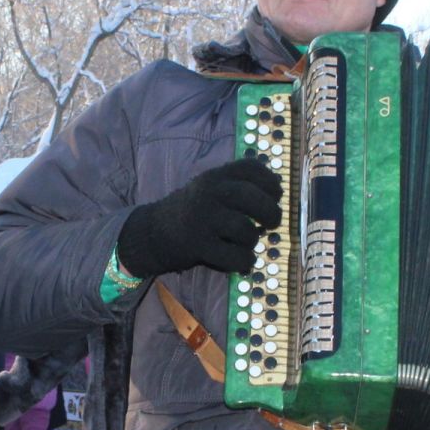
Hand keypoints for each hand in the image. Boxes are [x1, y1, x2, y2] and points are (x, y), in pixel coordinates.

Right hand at [116, 158, 282, 278]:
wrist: (151, 233)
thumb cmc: (190, 212)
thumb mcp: (208, 187)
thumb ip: (236, 184)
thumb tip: (278, 186)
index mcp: (215, 176)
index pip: (250, 169)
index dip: (270, 181)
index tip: (276, 194)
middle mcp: (208, 193)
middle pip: (251, 198)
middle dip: (270, 212)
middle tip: (272, 223)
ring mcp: (202, 219)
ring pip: (245, 229)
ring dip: (253, 239)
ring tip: (248, 243)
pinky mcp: (198, 245)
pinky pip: (233, 256)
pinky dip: (244, 260)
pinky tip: (243, 260)